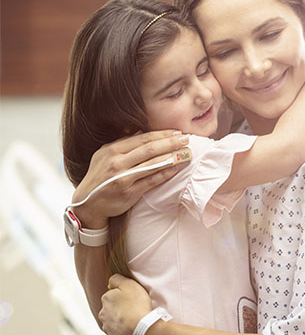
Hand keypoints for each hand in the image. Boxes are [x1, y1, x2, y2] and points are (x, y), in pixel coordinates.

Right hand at [72, 130, 189, 227]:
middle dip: (171, 143)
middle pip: (149, 149)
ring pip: (153, 164)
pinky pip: (151, 181)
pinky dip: (165, 174)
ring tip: (187, 153)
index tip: (177, 132)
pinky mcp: (129, 193)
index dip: (162, 134)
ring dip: (172, 157)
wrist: (88, 203)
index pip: (142, 138)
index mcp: (112, 150)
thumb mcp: (104, 156)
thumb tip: (141, 131)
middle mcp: (117, 163)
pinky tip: (176, 169)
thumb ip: (122, 144)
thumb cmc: (100, 177)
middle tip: (187, 139)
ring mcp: (123, 178)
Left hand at [99, 274, 152, 334]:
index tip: (133, 297)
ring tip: (135, 319)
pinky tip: (134, 327)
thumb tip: (110, 282)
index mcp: (105, 298)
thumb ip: (117, 279)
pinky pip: (119, 330)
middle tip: (135, 308)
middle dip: (120, 307)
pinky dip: (124, 329)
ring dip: (122, 318)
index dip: (124, 294)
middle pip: (112, 307)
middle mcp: (102, 312)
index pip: (113, 293)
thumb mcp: (129, 284)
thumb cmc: (137, 305)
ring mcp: (107, 326)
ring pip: (114, 319)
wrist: (141, 330)